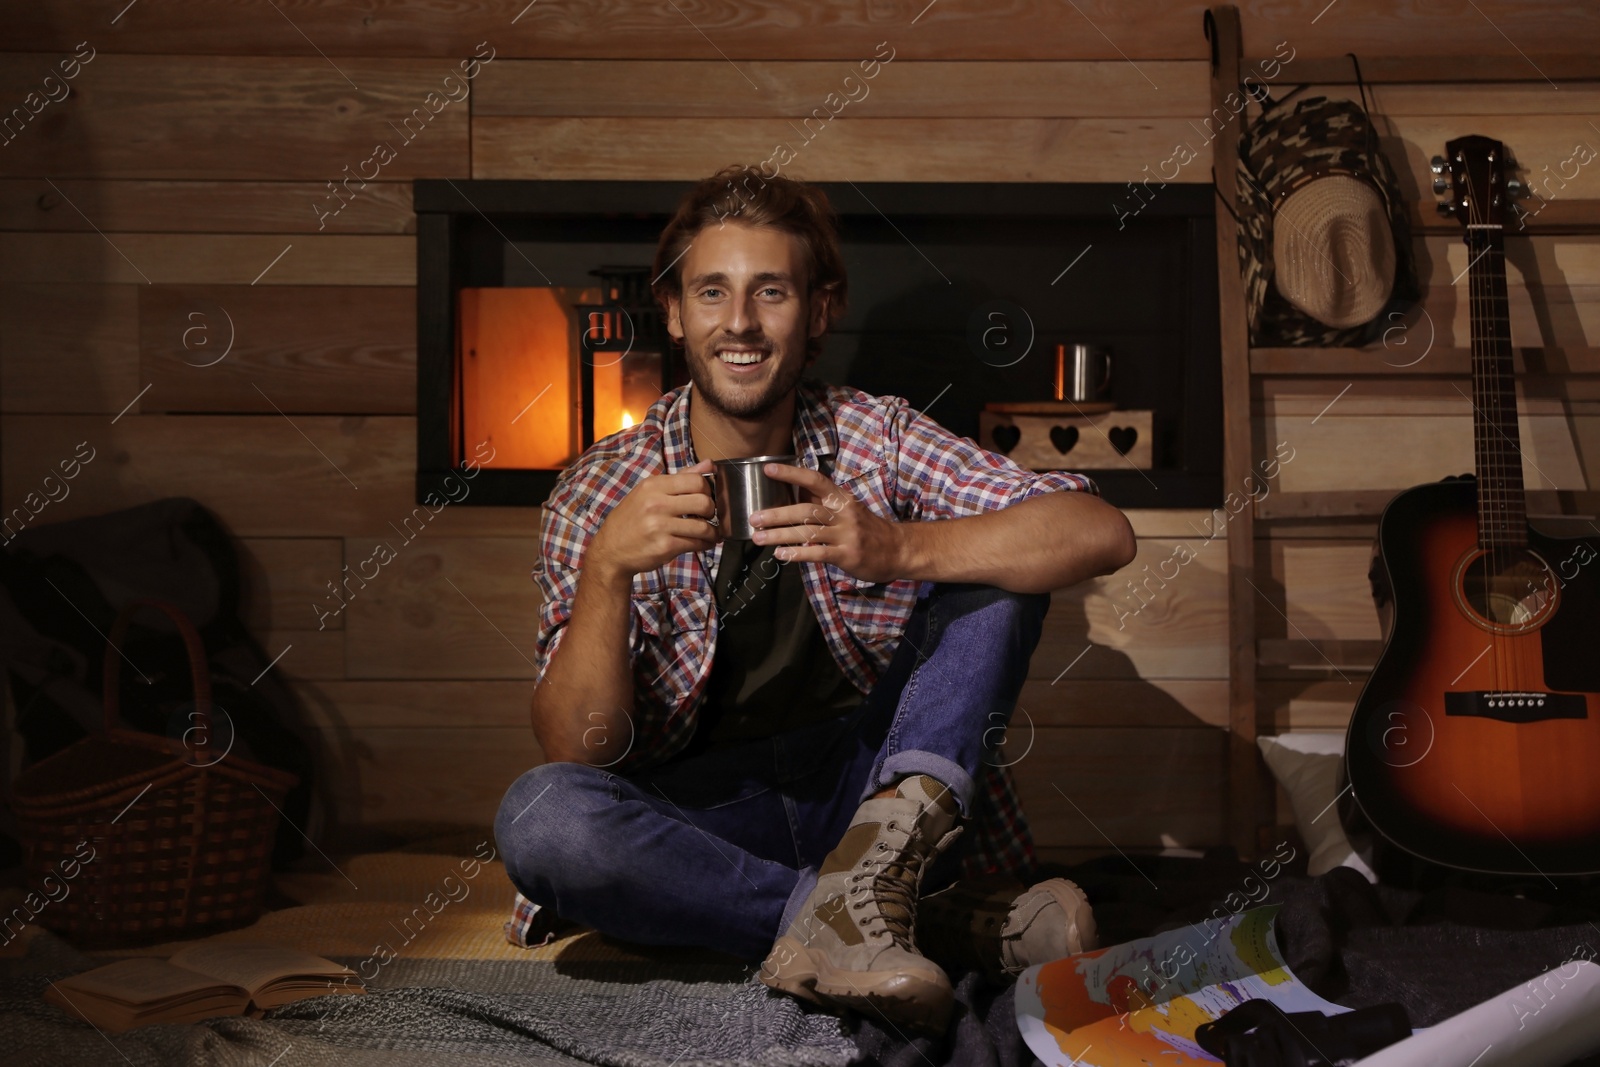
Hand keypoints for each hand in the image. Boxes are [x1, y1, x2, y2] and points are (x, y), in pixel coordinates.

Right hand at [587, 459, 715, 580]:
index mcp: (654, 485)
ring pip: (703, 526)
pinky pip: (695, 543)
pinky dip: (704, 544)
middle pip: (704, 502)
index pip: (696, 480)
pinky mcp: (664, 546)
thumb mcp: (649, 492)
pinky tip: (703, 543)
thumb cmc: (632, 519)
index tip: (706, 498)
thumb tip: (709, 464)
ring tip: (711, 534)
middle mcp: (656, 503)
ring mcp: (660, 525)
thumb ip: (681, 478)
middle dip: (712, 511)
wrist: (610, 549)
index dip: (708, 490)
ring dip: (712, 532)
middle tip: (708, 517)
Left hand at [749, 464, 905, 582]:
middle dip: (777, 514)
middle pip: (805, 509)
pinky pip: (818, 553)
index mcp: (841, 498)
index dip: (791, 473)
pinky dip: (797, 554)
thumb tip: (795, 491)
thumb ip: (824, 502)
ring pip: (808, 532)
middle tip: (754, 518)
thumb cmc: (868, 529)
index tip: (768, 469)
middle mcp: (843, 513)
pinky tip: (781, 555)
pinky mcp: (847, 554)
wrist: (898, 550)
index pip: (814, 480)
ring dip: (780, 535)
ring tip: (759, 538)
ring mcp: (846, 534)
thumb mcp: (849, 509)